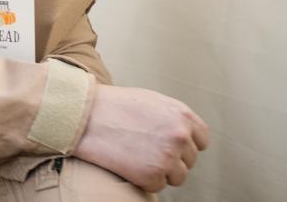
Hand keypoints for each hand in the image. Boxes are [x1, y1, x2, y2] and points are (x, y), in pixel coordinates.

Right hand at [72, 84, 208, 191]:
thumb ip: (172, 117)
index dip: (186, 143)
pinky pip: (158, 186)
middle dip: (171, 157)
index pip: (201, 139)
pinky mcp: (153, 176)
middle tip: (145, 149)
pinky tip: (129, 164)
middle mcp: (180, 136)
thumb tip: (186, 134)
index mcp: (182, 115)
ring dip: (160, 171)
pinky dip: (145, 180)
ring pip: (177, 176)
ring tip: (136, 156)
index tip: (171, 145)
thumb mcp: (150, 101)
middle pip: (190, 160)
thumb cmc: (113, 106)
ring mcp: (168, 157)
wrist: (84, 116)